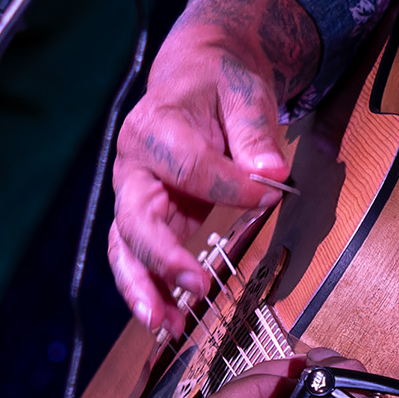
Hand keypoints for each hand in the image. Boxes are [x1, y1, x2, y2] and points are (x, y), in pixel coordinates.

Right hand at [110, 0, 319, 334]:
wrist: (199, 71)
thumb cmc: (221, 79)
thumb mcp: (245, 91)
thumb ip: (255, 133)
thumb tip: (272, 173)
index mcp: (156, 125)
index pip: (190, 165)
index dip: (229, 186)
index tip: (269, 195)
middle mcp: (133, 162)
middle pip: (137, 215)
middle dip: (164, 255)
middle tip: (197, 285)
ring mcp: (133, 191)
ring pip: (125, 245)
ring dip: (143, 287)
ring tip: (165, 326)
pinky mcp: (144, 213)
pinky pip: (135, 254)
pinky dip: (148, 287)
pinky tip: (166, 320)